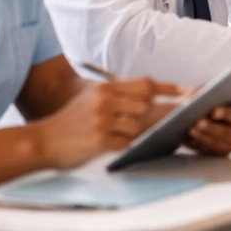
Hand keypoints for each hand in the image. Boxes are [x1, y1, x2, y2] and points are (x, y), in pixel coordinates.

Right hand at [34, 78, 179, 168]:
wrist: (41, 141)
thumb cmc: (70, 122)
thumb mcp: (91, 100)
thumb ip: (118, 97)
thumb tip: (150, 99)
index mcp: (106, 88)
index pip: (146, 84)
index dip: (170, 88)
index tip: (189, 92)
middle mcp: (105, 100)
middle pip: (147, 105)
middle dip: (153, 115)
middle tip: (160, 122)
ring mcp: (102, 120)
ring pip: (139, 125)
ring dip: (136, 133)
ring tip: (119, 135)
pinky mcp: (99, 140)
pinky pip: (126, 143)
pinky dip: (124, 146)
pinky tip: (111, 145)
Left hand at [184, 87, 230, 156]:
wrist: (191, 118)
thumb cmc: (204, 99)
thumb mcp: (204, 90)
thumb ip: (205, 90)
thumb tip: (200, 96)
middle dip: (229, 114)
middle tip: (214, 111)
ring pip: (229, 135)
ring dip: (213, 129)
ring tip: (198, 123)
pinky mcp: (227, 149)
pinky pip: (217, 146)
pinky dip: (204, 138)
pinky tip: (194, 131)